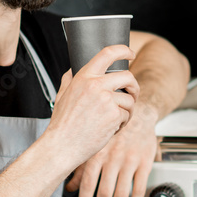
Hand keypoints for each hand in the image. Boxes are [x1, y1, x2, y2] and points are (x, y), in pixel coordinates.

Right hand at [46, 45, 139, 167]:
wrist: (62, 145)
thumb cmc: (62, 124)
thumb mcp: (62, 95)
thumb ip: (70, 79)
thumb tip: (75, 70)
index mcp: (83, 77)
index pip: (107, 53)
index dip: (123, 51)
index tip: (130, 54)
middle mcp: (96, 85)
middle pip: (128, 76)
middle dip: (134, 86)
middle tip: (132, 94)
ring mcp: (106, 100)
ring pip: (130, 100)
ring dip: (127, 111)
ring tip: (114, 120)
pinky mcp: (114, 115)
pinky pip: (127, 115)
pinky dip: (122, 124)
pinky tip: (110, 129)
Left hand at [66, 102, 160, 196]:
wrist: (138, 114)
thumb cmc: (114, 130)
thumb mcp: (94, 144)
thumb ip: (81, 166)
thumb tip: (69, 187)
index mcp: (97, 153)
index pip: (87, 183)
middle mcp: (112, 158)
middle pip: (104, 192)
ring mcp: (129, 161)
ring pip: (121, 194)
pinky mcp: (144, 163)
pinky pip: (139, 188)